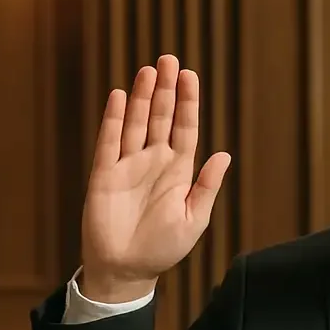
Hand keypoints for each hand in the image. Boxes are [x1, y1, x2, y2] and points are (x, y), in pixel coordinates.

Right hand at [80, 54, 231, 301]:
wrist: (127, 270)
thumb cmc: (163, 249)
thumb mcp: (194, 220)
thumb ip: (206, 187)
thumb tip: (224, 155)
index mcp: (178, 172)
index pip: (185, 129)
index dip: (188, 103)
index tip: (190, 76)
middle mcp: (154, 162)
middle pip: (160, 117)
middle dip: (165, 90)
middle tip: (169, 59)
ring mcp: (128, 166)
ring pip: (135, 123)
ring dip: (141, 97)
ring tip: (148, 70)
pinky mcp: (104, 175)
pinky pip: (109, 141)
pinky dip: (114, 119)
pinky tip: (119, 96)